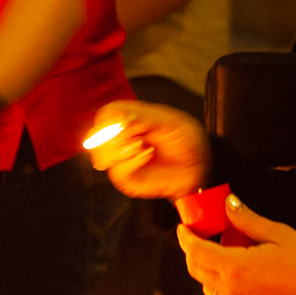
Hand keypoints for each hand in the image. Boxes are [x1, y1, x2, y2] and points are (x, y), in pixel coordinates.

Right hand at [86, 100, 208, 200]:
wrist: (200, 165)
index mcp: (130, 120)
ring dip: (121, 148)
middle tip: (135, 134)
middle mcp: (121, 141)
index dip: (110, 117)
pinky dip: (131, 162)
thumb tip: (119, 121)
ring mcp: (122, 161)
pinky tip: (147, 156)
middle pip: (95, 135)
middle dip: (112, 135)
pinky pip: (117, 172)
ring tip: (142, 145)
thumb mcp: (168, 121)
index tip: (128, 121)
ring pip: (101, 154)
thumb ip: (142, 117)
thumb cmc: (186, 141)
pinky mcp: (128, 180)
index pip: (106, 114)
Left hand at [178, 194, 295, 294]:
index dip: (186, 237)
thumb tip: (229, 205)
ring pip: (208, 289)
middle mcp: (231, 291)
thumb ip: (247, 220)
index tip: (184, 229)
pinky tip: (235, 279)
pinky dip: (221, 290)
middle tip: (199, 238)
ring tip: (222, 257)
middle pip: (196, 270)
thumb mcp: (277, 233)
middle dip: (193, 252)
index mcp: (234, 268)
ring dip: (207, 272)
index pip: (195, 251)